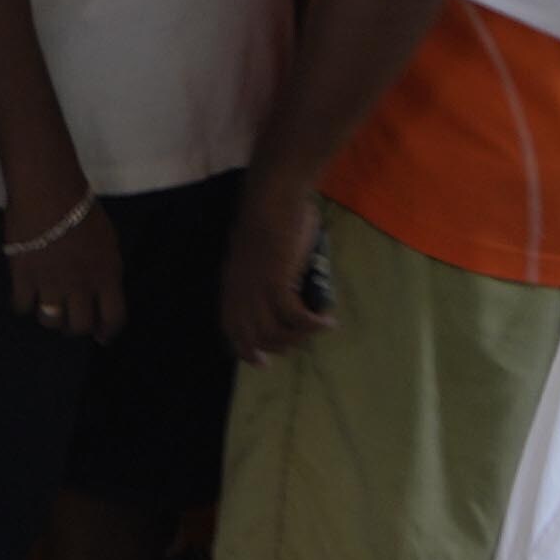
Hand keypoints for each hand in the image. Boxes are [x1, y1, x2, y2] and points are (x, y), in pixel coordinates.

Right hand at [0, 197, 123, 341]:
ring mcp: (50, 283)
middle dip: (77, 327)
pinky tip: (26, 293)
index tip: (102, 337)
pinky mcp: (23, 277)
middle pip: (80, 326)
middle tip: (71, 320)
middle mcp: (81, 285)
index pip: (114, 318)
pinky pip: (22, 306)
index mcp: (107, 275)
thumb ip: (106, 270)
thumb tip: (101, 291)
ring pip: (51, 321)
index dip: (108, 332)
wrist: (48, 191)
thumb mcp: (108, 241)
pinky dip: (24, 304)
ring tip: (48, 305)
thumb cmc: (81, 209)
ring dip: (51, 318)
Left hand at [221, 191, 337, 362]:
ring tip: (318, 326)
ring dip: (299, 336)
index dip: (245, 349)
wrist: (272, 197)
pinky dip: (312, 323)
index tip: (263, 362)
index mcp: (232, 284)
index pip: (232, 328)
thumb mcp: (260, 250)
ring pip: (275, 333)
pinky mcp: (277, 283)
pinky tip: (327, 320)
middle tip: (302, 340)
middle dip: (279, 346)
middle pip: (254, 337)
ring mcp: (256, 290)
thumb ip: (268, 271)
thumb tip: (290, 284)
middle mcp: (240, 292)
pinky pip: (295, 317)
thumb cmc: (271, 215)